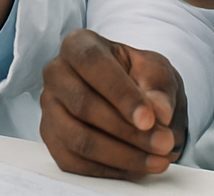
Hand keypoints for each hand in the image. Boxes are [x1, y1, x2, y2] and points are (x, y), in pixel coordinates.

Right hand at [40, 29, 186, 179]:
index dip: (121, 94)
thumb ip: (159, 88)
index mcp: (78, 44)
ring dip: (122, 155)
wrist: (129, 96)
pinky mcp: (51, 137)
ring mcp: (49, 107)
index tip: (149, 120)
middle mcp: (56, 73)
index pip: (93, 65)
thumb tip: (159, 111)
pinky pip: (75, 162)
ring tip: (157, 159)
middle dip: (128, 131)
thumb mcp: (157, 72)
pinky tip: (136, 168)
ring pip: (79, 138)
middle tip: (164, 143)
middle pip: (84, 105)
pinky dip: (109, 169)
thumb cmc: (138, 77)